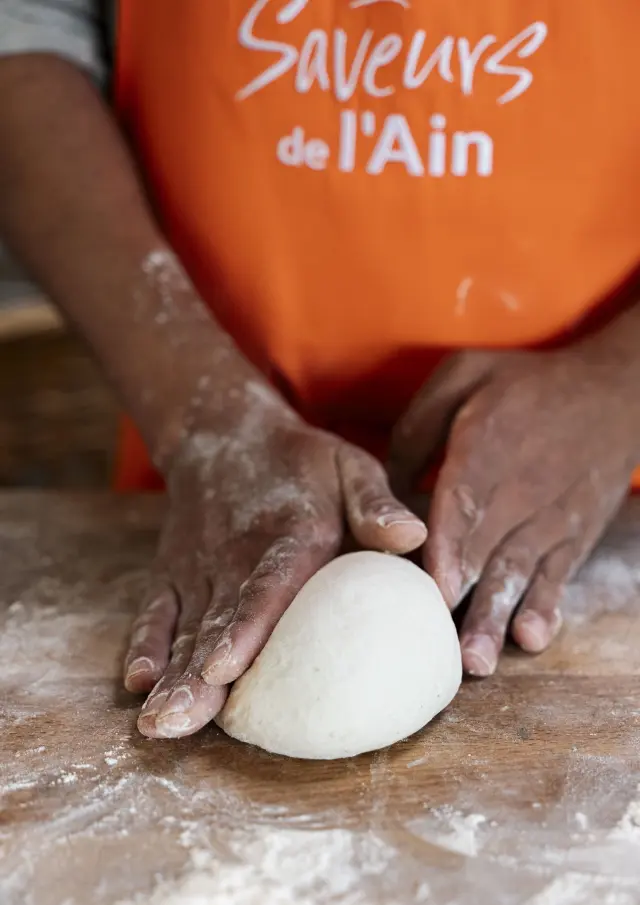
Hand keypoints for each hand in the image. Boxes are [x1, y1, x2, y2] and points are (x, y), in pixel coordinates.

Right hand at [123, 382, 425, 737]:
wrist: (227, 435)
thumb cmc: (304, 463)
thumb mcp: (349, 466)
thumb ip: (375, 504)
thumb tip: (413, 536)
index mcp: (290, 532)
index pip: (266, 584)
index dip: (246, 627)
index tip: (225, 670)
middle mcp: (236, 554)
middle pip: (215, 621)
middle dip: (196, 678)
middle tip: (181, 724)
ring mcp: (199, 566)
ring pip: (183, 628)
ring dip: (170, 677)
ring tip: (158, 724)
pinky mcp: (174, 572)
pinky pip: (155, 611)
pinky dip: (144, 644)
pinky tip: (137, 682)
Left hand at [389, 343, 639, 676]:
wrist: (614, 391)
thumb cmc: (525, 384)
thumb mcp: (463, 376)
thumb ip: (417, 428)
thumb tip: (388, 486)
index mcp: (486, 444)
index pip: (464, 502)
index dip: (450, 548)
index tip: (435, 589)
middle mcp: (520, 488)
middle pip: (487, 552)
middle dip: (465, 604)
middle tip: (441, 651)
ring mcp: (550, 516)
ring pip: (520, 574)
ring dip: (498, 620)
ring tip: (478, 661)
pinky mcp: (572, 535)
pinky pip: (557, 575)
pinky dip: (546, 607)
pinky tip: (533, 638)